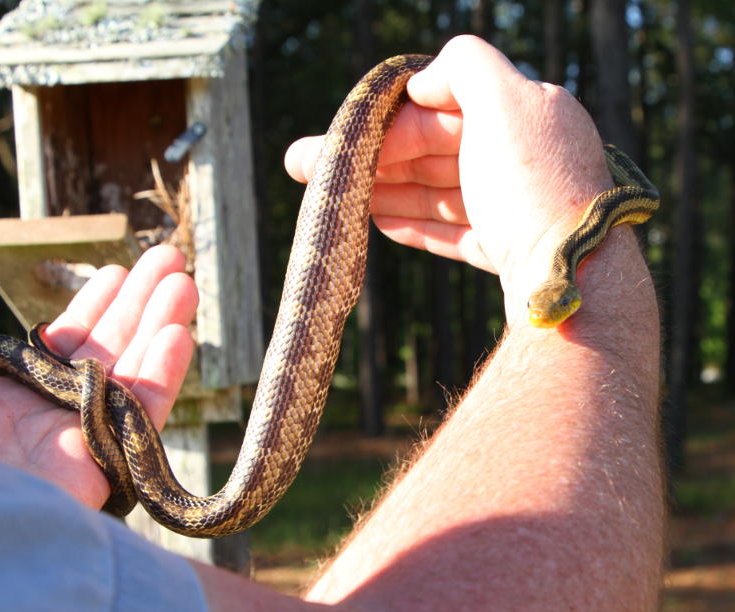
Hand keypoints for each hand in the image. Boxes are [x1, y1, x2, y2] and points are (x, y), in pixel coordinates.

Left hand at [0, 246, 197, 508]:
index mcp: (17, 394)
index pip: (66, 342)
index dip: (94, 305)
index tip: (115, 273)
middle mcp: (57, 411)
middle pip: (111, 347)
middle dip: (140, 301)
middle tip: (169, 259)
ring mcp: (87, 436)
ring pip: (136, 371)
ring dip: (161, 324)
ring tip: (183, 281)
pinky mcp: (113, 466)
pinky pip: (146, 414)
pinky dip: (164, 374)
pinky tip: (179, 335)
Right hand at [284, 35, 613, 323]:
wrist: (570, 277)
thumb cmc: (532, 186)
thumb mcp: (503, 101)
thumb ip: (464, 67)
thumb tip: (425, 77)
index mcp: (525, 114)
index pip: (440, 111)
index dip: (385, 125)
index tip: (338, 143)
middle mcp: (523, 159)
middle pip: (432, 153)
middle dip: (372, 161)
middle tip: (308, 170)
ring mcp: (517, 209)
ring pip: (439, 193)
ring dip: (385, 193)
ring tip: (336, 203)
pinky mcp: (511, 251)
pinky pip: (456, 232)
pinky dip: (418, 226)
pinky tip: (378, 223)